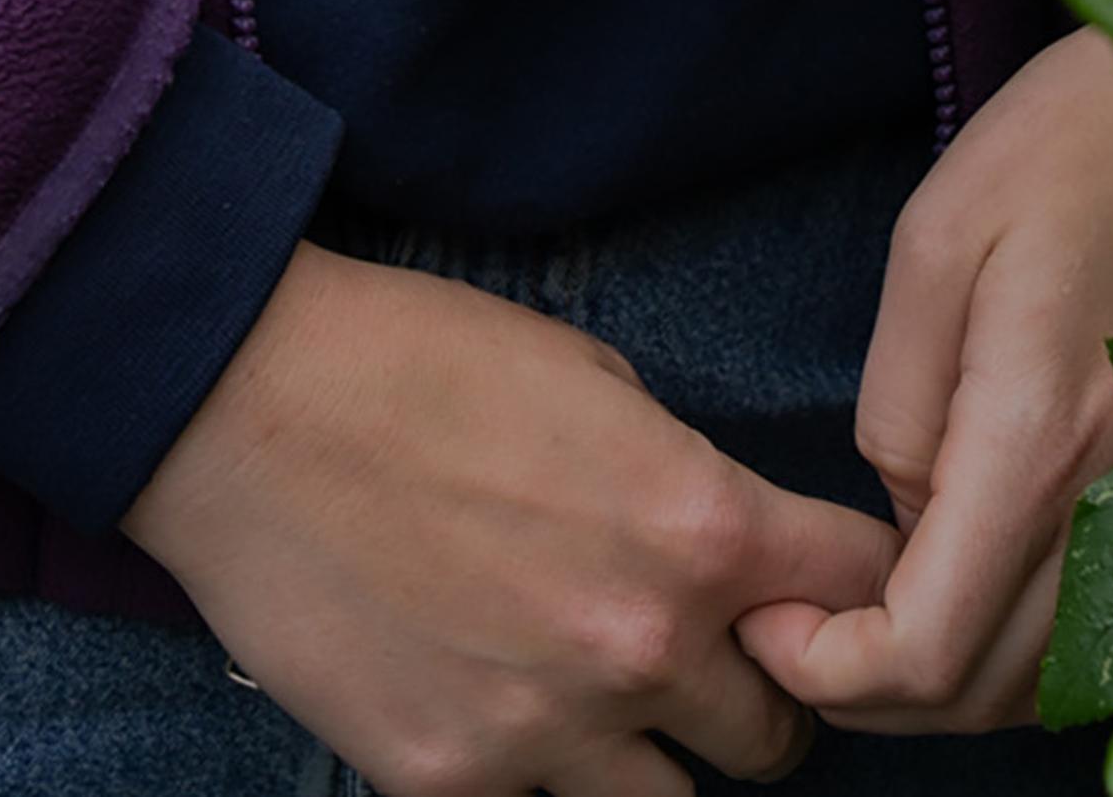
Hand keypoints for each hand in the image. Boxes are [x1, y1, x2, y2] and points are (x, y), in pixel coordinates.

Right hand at [120, 238, 902, 796]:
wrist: (248, 405)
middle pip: (781, 737)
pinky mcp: (450, 788)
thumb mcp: (595, 379)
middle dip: (759, 695)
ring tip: (610, 700)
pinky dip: (535, 779)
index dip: (856, 589)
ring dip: (658, 758)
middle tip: (713, 658)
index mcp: (699, 527)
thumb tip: (720, 547)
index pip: (864, 595)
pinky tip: (498, 709)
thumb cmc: (421, 358)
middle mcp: (645, 648)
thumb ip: (677, 481)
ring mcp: (547, 736)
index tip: (827, 590)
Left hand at [734, 0, 1112, 737]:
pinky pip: (1105, 630)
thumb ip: (899, 389)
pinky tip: (972, 578)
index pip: (927, 647)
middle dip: (871, 689)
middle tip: (797, 621)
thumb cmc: (1092, 134)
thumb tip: (894, 503)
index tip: (768, 621)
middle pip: (981, 693)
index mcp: (1040, 436)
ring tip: (868, 604)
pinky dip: (1024, 646)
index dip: (828, 668)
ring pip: (1047, 680)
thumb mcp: (942, 228)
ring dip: (946, 677)